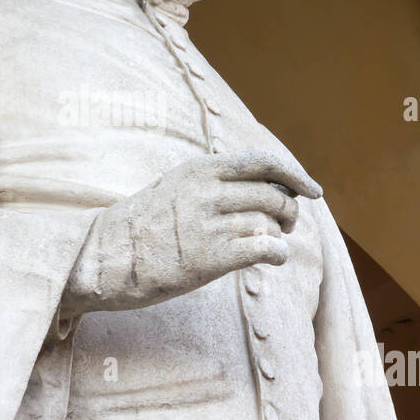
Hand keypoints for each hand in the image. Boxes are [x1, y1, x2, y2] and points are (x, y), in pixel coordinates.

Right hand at [61, 149, 321, 314]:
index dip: (296, 174)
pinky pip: (264, 248)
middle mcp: (205, 191)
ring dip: (279, 235)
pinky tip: (271, 258)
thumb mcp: (175, 187)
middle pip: (274, 194)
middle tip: (285, 225)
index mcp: (199, 169)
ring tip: (271, 243)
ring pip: (270, 222)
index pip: (263, 161)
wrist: (105, 257)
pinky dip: (277, 253)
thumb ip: (214, 182)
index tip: (314, 190)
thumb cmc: (143, 225)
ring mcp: (207, 224)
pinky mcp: (209, 258)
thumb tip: (265, 185)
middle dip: (290, 211)